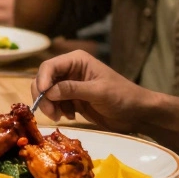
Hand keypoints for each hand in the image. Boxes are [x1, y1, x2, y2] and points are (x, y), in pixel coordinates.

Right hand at [31, 51, 154, 133]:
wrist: (137, 113)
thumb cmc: (122, 96)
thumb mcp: (98, 92)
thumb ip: (72, 89)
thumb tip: (49, 91)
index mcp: (76, 61)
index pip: (49, 67)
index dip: (42, 80)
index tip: (42, 97)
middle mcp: (70, 70)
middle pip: (44, 80)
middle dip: (43, 96)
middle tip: (50, 113)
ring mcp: (70, 85)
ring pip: (47, 94)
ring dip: (50, 106)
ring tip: (60, 117)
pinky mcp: (72, 99)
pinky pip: (55, 103)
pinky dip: (58, 111)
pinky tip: (71, 116)